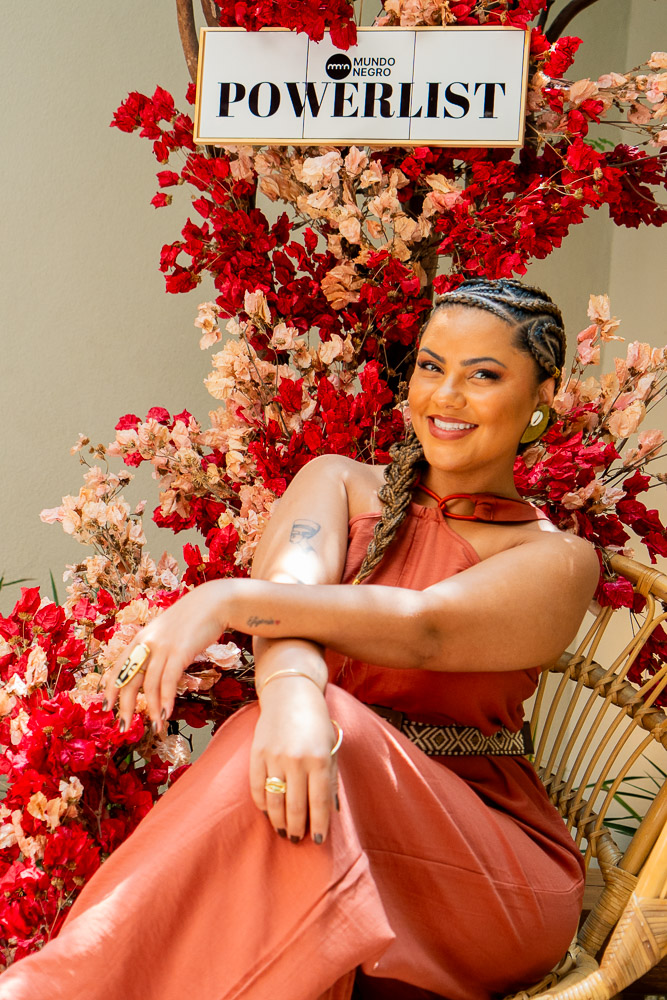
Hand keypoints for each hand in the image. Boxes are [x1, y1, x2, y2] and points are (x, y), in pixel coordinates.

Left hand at [104, 581, 227, 729]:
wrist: (214, 602)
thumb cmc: (193, 618)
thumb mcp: (167, 631)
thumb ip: (157, 648)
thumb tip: (152, 671)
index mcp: (141, 637)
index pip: (118, 667)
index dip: (111, 688)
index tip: (106, 707)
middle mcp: (147, 642)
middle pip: (129, 679)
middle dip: (125, 706)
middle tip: (123, 727)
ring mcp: (163, 647)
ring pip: (150, 685)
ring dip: (151, 709)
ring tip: (155, 727)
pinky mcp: (180, 651)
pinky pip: (169, 681)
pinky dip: (166, 700)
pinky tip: (166, 714)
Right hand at [249, 678, 338, 844]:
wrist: (290, 693)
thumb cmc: (316, 721)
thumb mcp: (331, 747)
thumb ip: (331, 779)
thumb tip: (332, 811)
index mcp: (319, 758)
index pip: (319, 803)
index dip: (318, 825)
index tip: (317, 841)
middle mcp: (296, 760)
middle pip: (295, 806)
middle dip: (297, 827)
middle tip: (298, 838)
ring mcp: (274, 757)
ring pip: (275, 801)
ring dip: (279, 821)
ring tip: (284, 831)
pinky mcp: (257, 754)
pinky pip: (257, 787)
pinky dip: (262, 804)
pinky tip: (268, 812)